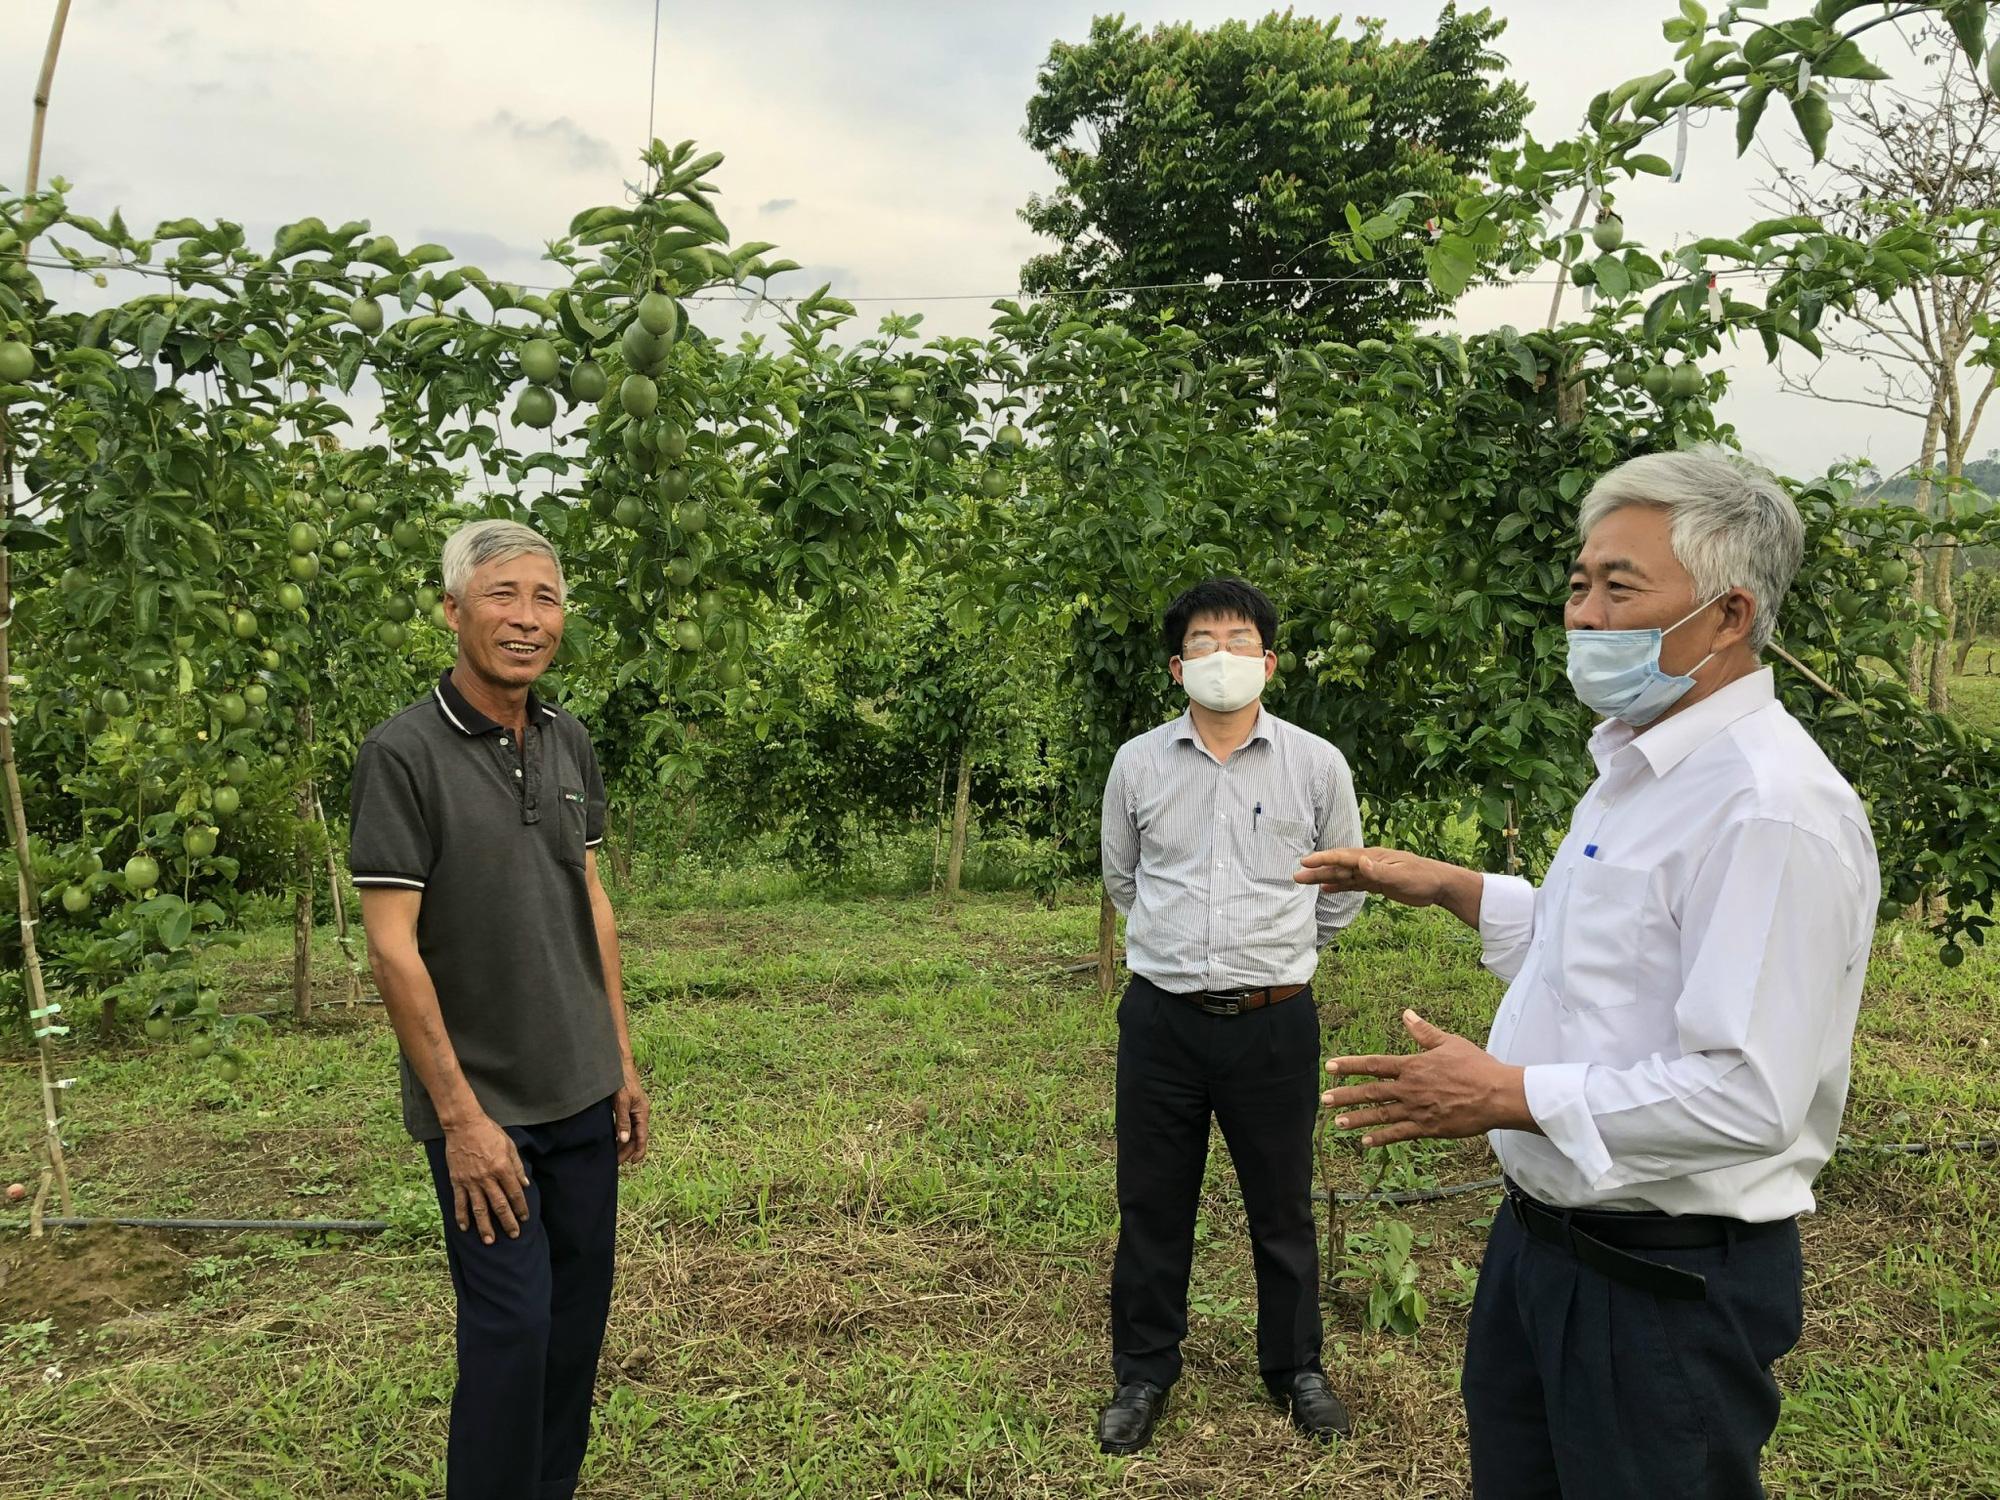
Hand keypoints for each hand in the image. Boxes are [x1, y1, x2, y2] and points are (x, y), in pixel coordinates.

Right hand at [443, 1113, 530, 1243]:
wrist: (464, 1125)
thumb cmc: (489, 1132)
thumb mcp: (509, 1145)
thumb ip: (517, 1166)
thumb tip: (525, 1185)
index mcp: (502, 1168)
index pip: (515, 1194)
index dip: (521, 1208)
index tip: (524, 1218)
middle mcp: (487, 1178)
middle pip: (499, 1205)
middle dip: (507, 1222)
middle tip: (513, 1235)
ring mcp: (471, 1181)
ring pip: (479, 1208)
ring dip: (485, 1226)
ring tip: (489, 1241)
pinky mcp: (457, 1181)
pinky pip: (460, 1202)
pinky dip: (461, 1216)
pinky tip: (465, 1228)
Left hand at [614, 1061, 649, 1166]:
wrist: (618, 1064)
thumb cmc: (621, 1081)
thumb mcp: (621, 1102)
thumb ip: (622, 1121)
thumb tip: (624, 1139)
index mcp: (642, 1112)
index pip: (642, 1136)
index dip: (638, 1151)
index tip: (632, 1163)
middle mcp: (640, 1112)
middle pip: (637, 1136)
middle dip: (628, 1150)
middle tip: (616, 1162)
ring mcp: (634, 1109)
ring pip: (632, 1131)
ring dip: (624, 1143)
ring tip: (614, 1154)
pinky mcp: (627, 1106)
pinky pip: (627, 1124)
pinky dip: (621, 1133)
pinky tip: (614, 1138)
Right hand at [1295, 846, 1445, 904]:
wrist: (1440, 884)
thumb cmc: (1423, 879)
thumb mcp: (1401, 877)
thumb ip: (1379, 871)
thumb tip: (1360, 862)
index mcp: (1373, 858)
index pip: (1343, 857)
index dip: (1324, 859)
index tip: (1306, 862)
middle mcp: (1369, 863)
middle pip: (1339, 866)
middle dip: (1318, 870)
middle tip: (1296, 876)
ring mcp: (1372, 873)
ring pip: (1343, 876)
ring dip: (1325, 878)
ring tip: (1305, 882)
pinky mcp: (1377, 884)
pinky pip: (1353, 884)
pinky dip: (1339, 886)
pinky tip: (1327, 890)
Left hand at [1322, 1010, 1534, 1146]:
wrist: (1497, 1095)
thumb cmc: (1476, 1066)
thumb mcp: (1449, 1043)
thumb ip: (1424, 1032)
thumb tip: (1406, 1014)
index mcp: (1413, 1066)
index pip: (1375, 1064)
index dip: (1351, 1065)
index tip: (1330, 1067)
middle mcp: (1410, 1088)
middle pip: (1371, 1092)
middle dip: (1345, 1096)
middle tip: (1324, 1100)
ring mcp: (1417, 1110)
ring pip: (1381, 1115)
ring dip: (1358, 1119)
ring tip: (1337, 1123)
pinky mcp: (1428, 1128)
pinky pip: (1399, 1134)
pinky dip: (1381, 1138)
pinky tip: (1365, 1142)